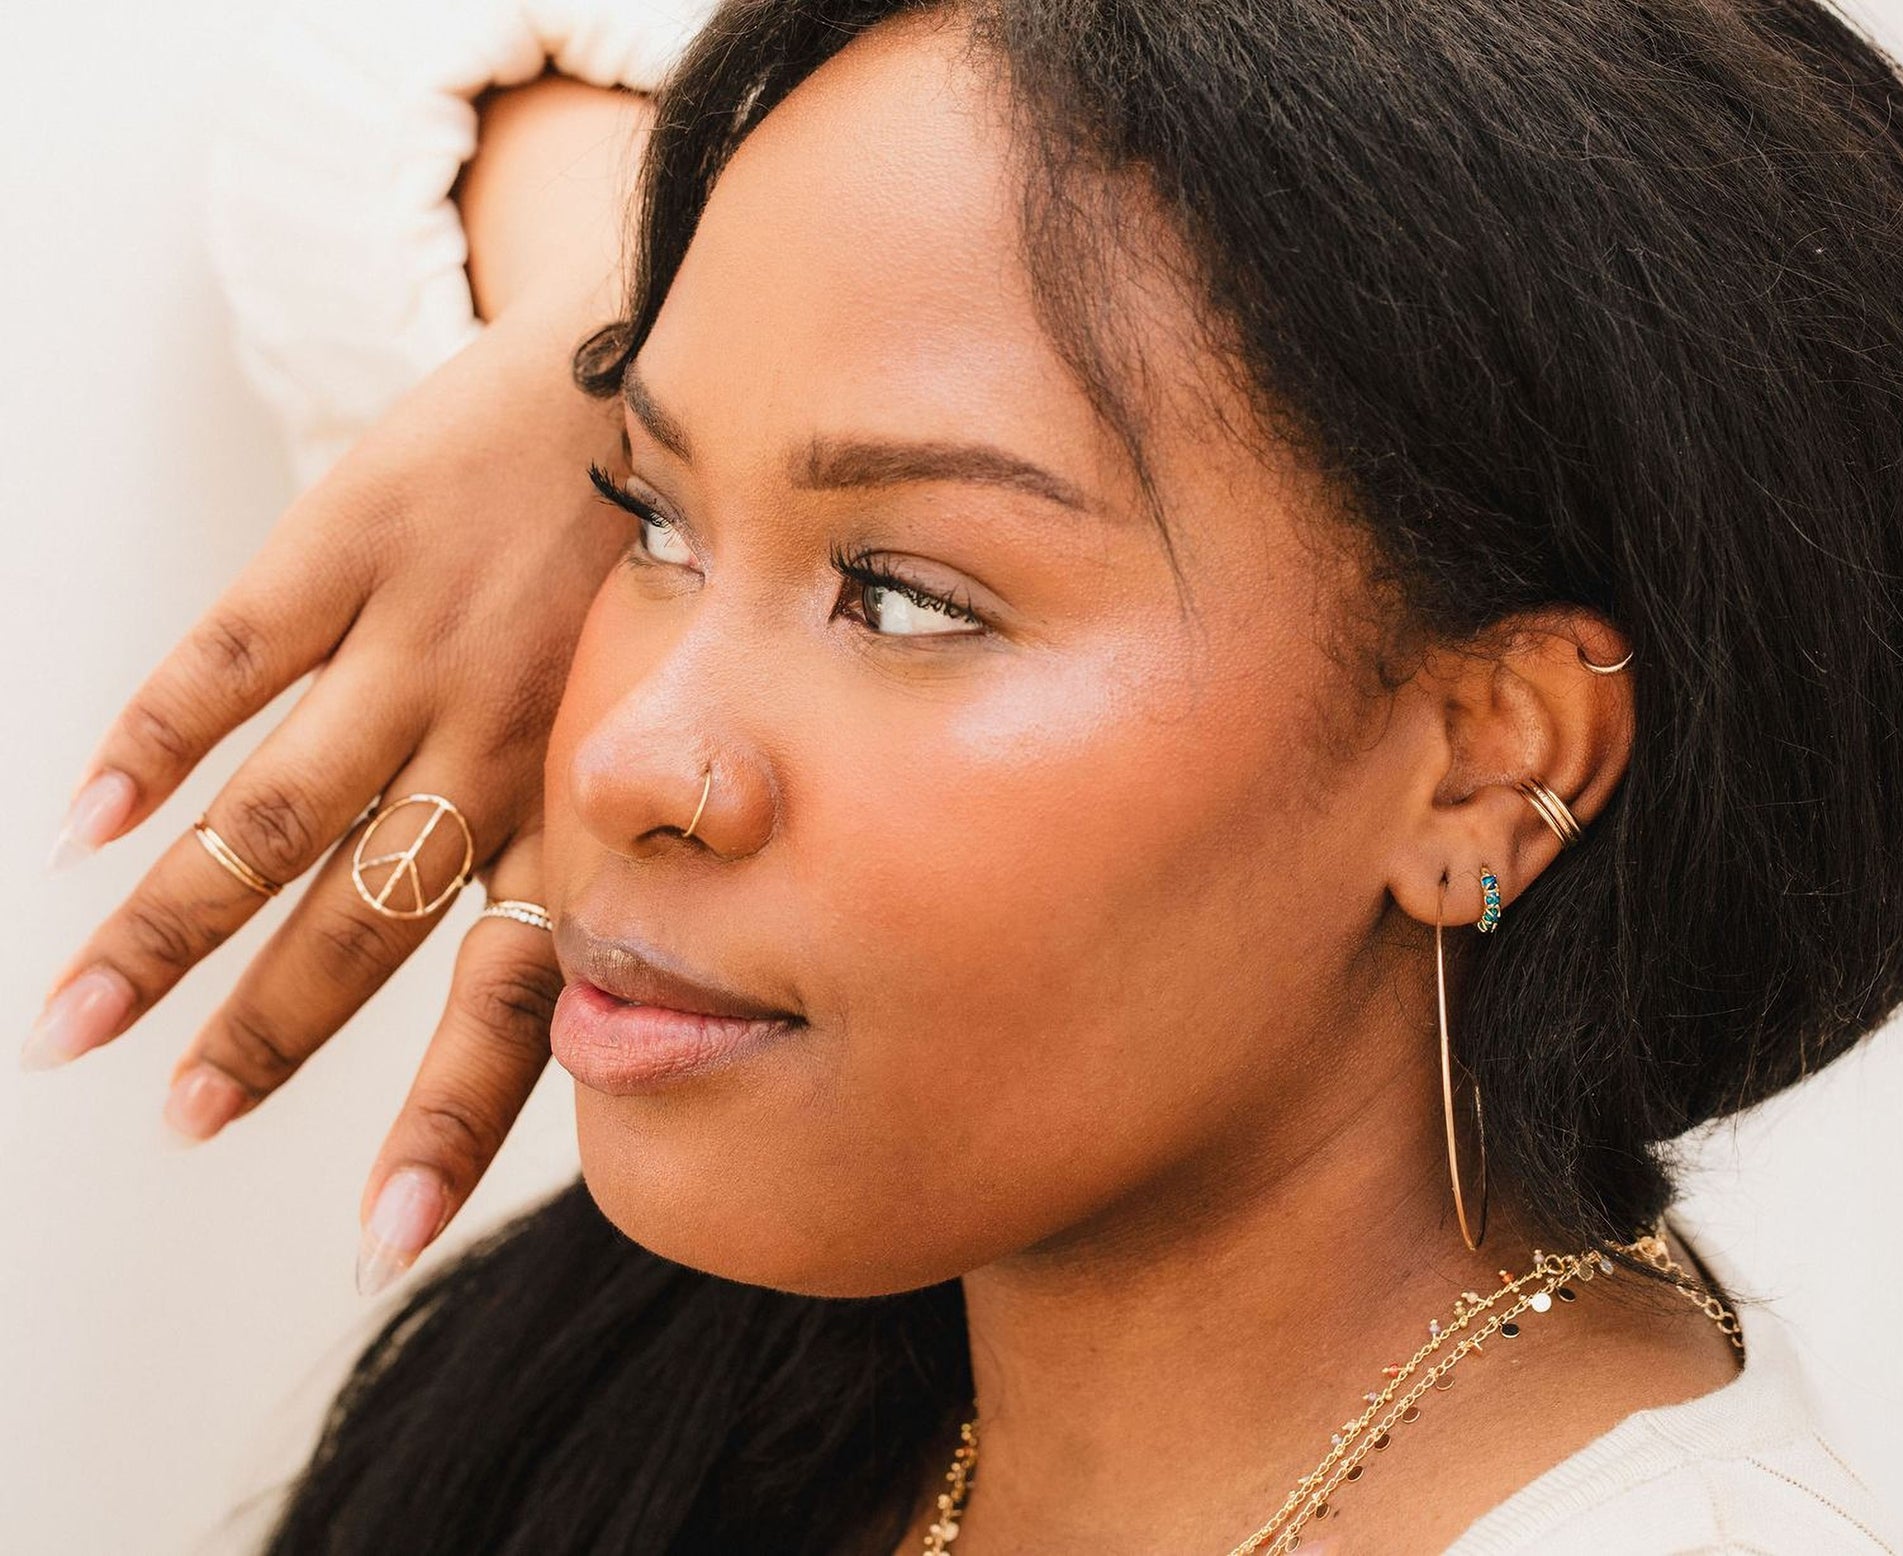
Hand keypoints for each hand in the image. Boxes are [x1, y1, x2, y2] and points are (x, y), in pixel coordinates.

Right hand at [25, 284, 631, 1290]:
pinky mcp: (349, 536)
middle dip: (265, 1034)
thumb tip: (596, 992)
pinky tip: (84, 819)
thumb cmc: (672, 564)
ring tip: (76, 1021)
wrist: (656, 363)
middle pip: (359, 919)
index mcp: (588, 797)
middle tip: (182, 1121)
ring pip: (274, 809)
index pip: (514, 992)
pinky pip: (233, 654)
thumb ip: (619, 846)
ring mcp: (415, 637)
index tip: (381, 1237)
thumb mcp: (681, 721)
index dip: (448, 1118)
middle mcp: (498, 736)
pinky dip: (150, 737)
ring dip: (169, 921)